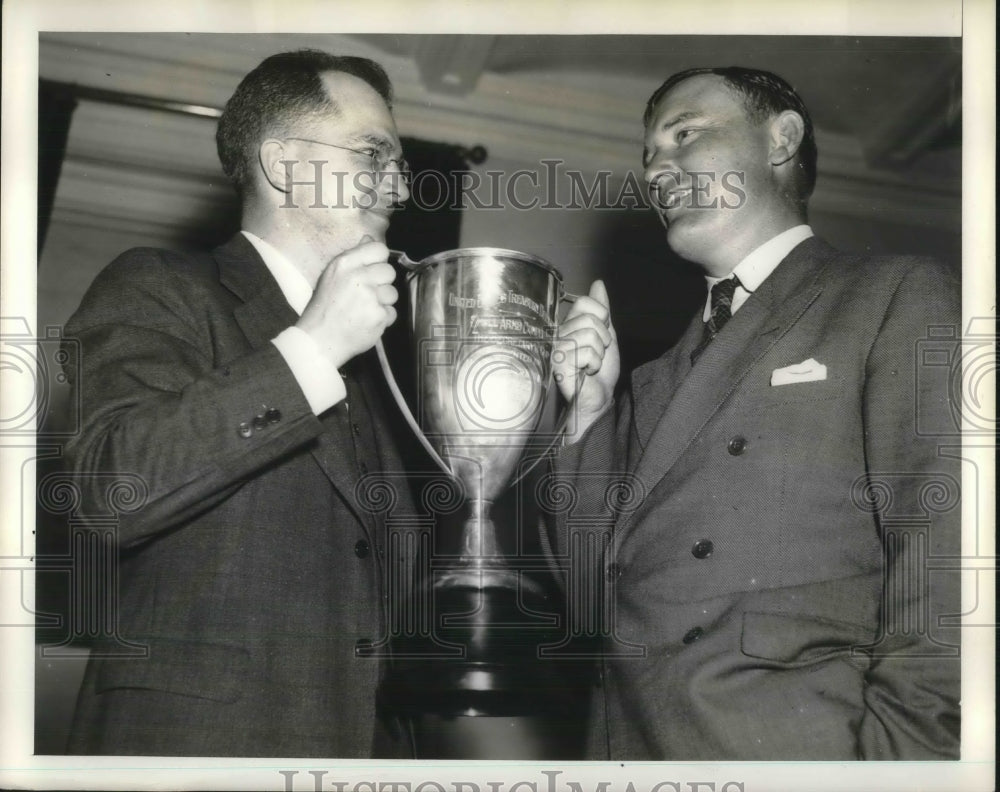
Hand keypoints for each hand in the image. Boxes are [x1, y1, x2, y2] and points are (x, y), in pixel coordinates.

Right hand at [296, 236, 397, 368]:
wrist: (320, 340)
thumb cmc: (324, 307)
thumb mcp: (332, 275)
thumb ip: (354, 257)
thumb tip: (369, 239)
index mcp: (345, 264)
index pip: (379, 248)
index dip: (379, 260)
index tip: (372, 269)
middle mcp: (358, 277)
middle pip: (389, 271)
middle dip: (381, 283)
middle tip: (366, 294)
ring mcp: (370, 297)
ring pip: (393, 293)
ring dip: (382, 302)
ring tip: (364, 309)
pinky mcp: (378, 315)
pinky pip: (391, 312)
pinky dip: (382, 318)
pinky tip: (367, 321)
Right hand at [553, 280, 618, 438]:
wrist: (599, 397)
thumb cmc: (600, 371)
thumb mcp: (606, 334)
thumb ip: (601, 309)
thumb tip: (598, 284)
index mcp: (568, 325)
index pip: (585, 302)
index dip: (601, 318)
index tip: (600, 336)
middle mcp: (559, 334)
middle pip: (589, 319)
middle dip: (602, 338)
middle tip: (596, 353)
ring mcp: (557, 348)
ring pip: (589, 335)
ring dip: (599, 353)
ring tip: (591, 364)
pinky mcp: (558, 363)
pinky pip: (586, 352)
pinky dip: (594, 364)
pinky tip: (586, 372)